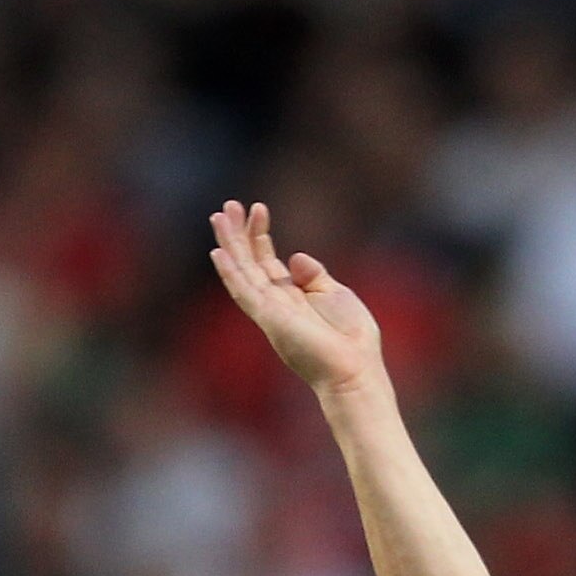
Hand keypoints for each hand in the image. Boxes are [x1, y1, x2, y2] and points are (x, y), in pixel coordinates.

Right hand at [208, 201, 385, 398]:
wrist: (355, 370)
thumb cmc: (351, 339)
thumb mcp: (336, 295)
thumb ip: (313, 275)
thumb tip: (294, 256)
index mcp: (290, 297)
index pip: (267, 261)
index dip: (259, 235)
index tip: (258, 208)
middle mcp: (274, 303)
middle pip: (249, 262)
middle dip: (238, 234)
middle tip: (228, 205)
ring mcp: (269, 311)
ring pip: (242, 272)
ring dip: (230, 244)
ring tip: (219, 216)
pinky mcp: (270, 319)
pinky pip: (245, 293)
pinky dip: (231, 273)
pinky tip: (220, 253)